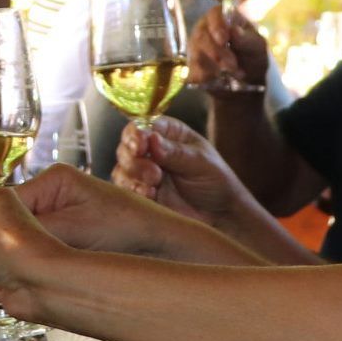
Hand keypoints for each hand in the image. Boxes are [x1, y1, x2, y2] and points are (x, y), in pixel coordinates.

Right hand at [111, 116, 255, 226]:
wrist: (220, 215)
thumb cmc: (215, 181)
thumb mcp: (200, 162)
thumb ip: (175, 152)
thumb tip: (152, 139)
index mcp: (168, 133)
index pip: (143, 126)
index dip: (136, 134)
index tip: (141, 146)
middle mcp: (151, 150)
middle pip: (126, 147)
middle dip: (135, 160)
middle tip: (155, 174)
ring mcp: (143, 172)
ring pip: (122, 169)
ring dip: (134, 177)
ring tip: (154, 187)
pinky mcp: (139, 193)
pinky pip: (125, 190)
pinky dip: (133, 192)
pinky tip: (150, 196)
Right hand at [186, 5, 269, 89]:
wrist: (249, 79)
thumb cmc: (253, 55)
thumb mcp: (257, 47)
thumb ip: (247, 39)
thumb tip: (234, 30)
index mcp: (222, 18)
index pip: (214, 14)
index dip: (217, 26)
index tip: (224, 39)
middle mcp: (205, 29)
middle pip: (202, 36)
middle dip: (217, 53)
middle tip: (233, 65)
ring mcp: (196, 48)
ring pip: (196, 55)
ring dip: (215, 67)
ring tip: (234, 75)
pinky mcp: (192, 67)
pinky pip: (193, 72)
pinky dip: (207, 78)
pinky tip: (220, 81)